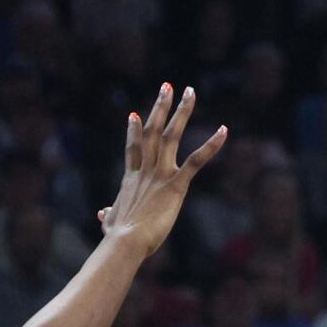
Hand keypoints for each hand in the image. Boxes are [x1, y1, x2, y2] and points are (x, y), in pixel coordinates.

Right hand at [97, 84, 225, 256]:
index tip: (134, 115)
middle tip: (167, 86)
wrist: (125, 241)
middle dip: (160, 106)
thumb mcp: (111, 223)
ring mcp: (160, 174)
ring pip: (172, 135)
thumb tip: (103, 215)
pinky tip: (224, 130)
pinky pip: (196, 160)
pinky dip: (211, 145)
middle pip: (153, 131)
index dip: (133, 131)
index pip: (133, 149)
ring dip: (182, 112)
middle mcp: (146, 170)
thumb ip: (109, 215)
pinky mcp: (176, 184)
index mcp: (131, 179)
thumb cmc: (118, 237)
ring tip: (189, 91)